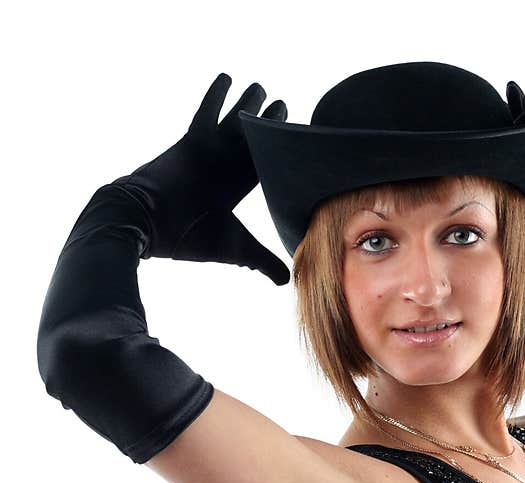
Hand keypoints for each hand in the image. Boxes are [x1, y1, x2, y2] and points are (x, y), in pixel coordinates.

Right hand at [111, 73, 290, 284]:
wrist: (146, 225)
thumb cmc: (187, 239)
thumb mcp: (236, 250)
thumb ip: (262, 262)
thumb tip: (288, 283)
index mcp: (233, 189)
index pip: (262, 167)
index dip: (278, 155)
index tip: (296, 142)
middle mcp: (222, 168)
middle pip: (251, 141)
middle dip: (267, 125)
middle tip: (285, 106)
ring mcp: (208, 152)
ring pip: (233, 123)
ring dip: (248, 106)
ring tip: (264, 88)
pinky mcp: (192, 140)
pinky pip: (207, 112)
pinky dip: (217, 94)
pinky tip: (228, 75)